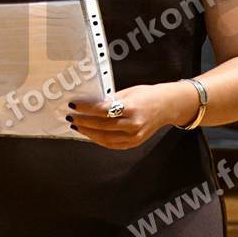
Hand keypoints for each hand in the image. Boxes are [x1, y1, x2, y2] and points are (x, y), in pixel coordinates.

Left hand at [68, 82, 199, 149]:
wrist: (166, 106)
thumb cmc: (146, 95)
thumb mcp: (128, 92)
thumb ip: (111, 99)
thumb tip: (90, 104)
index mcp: (130, 107)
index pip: (102, 110)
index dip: (85, 109)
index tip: (73, 105)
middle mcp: (132, 124)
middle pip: (101, 125)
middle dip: (83, 121)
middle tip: (70, 116)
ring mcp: (134, 136)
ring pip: (105, 138)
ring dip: (88, 133)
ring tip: (77, 126)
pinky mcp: (134, 143)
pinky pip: (112, 144)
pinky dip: (99, 140)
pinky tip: (90, 134)